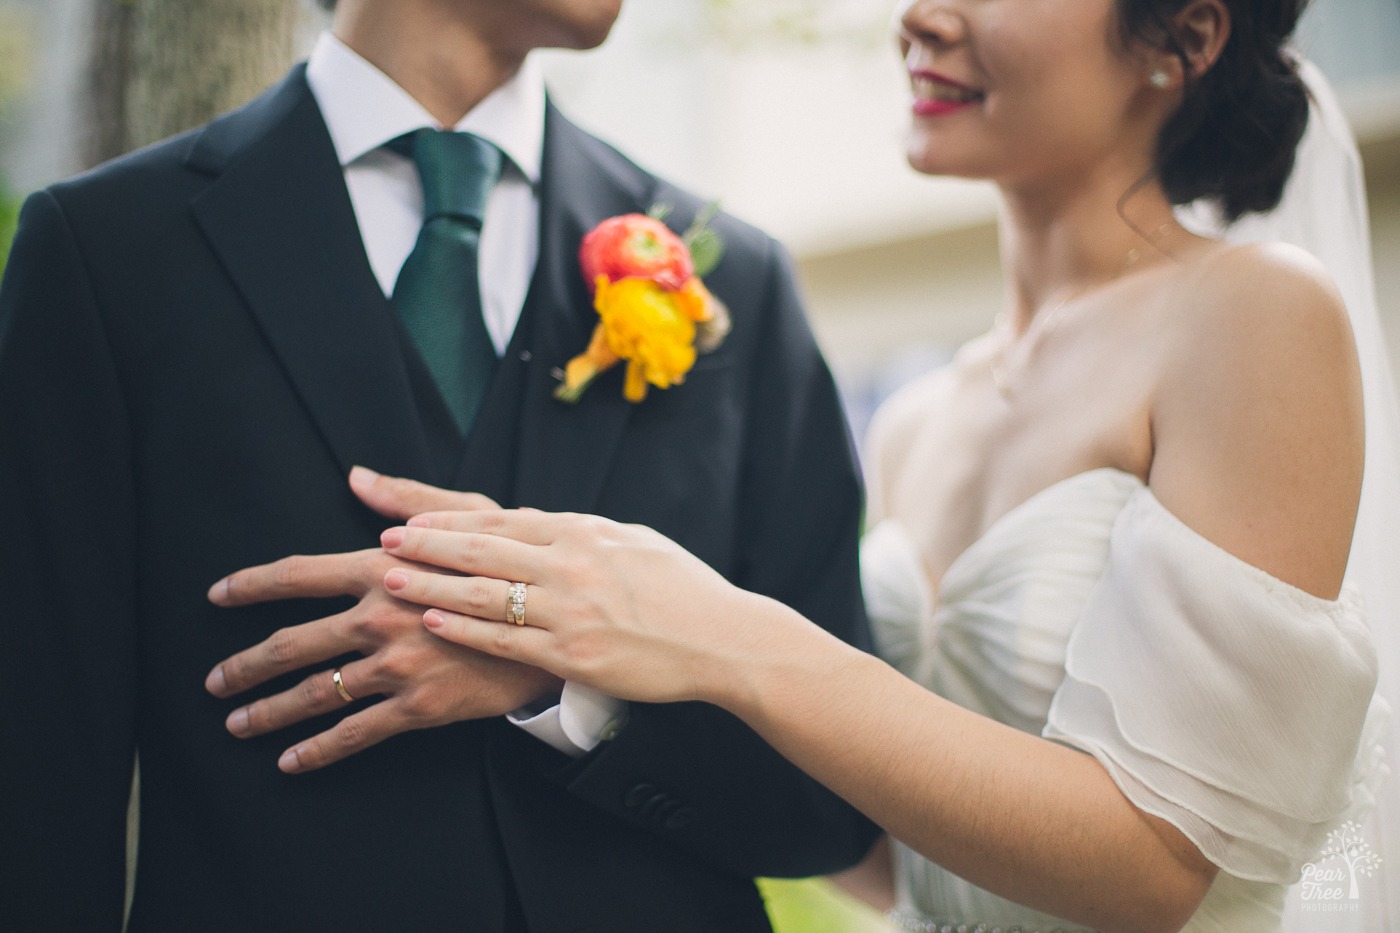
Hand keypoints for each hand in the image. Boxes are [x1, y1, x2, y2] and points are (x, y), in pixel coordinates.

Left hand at [204, 468, 560, 772]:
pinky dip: (316, 750)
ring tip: (236, 724)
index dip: (252, 585)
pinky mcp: (420, 706)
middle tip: (213, 681)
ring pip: (315, 693)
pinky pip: (355, 734)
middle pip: (292, 644)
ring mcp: (397, 665)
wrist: (563, 622)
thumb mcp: (470, 516)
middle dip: (244, 666)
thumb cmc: (515, 562)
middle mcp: (381, 617)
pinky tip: (290, 761)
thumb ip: (408, 500)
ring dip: (267, 712)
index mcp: (384, 568)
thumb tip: (356, 476)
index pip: (298, 575)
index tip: (217, 595)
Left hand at [378, 508, 786, 707]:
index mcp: (583, 532)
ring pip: (486, 595)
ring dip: (434, 586)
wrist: (722, 638)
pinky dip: (467, 631)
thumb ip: (581, 530)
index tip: (412, 520)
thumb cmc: (682, 588)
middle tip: (386, 543)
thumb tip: (537, 518)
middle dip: (428, 545)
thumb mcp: (633, 540)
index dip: (450, 521)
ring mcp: (570, 611)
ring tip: (394, 582)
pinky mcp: (574, 655)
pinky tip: (437, 623)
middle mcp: (570, 566)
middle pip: (483, 550)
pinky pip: (508, 642)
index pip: (501, 521)